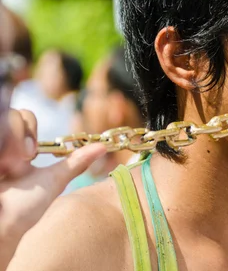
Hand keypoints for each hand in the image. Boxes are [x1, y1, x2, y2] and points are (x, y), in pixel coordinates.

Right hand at [0, 109, 105, 266]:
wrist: (2, 227)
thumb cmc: (24, 210)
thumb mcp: (54, 180)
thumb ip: (76, 162)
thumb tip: (102, 147)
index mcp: (18, 148)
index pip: (22, 116)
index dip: (28, 128)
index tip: (30, 154)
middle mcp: (3, 145)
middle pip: (12, 114)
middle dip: (19, 136)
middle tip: (17, 163)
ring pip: (4, 117)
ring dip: (7, 144)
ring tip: (5, 168)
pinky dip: (0, 148)